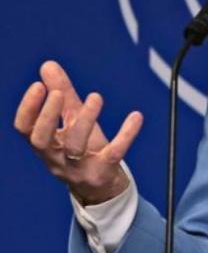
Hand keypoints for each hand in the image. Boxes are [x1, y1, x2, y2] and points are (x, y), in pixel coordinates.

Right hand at [13, 61, 142, 204]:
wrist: (100, 187)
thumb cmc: (83, 148)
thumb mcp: (71, 121)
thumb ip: (62, 93)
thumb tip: (47, 64)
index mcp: (45, 144)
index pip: (25, 129)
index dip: (28, 109)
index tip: (38, 86)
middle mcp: (56, 158)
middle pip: (41, 140)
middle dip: (48, 117)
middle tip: (58, 93)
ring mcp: (78, 167)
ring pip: (75, 147)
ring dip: (85, 120)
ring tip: (95, 97)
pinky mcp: (103, 172)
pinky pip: (113, 154)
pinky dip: (125, 135)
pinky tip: (136, 116)